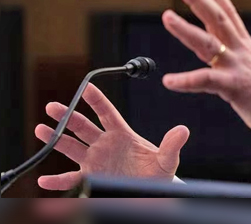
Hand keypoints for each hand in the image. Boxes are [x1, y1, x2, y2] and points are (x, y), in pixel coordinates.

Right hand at [34, 83, 189, 190]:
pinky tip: (44, 180)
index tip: (86, 86)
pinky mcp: (91, 178)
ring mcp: (95, 160)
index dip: (97, 100)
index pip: (107, 113)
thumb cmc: (159, 173)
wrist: (152, 191)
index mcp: (122, 134)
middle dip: (67, 116)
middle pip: (82, 126)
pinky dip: (57, 180)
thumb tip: (183, 130)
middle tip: (52, 107)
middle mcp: (105, 144)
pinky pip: (70, 179)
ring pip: (71, 147)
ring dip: (56, 139)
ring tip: (40, 129)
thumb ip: (172, 145)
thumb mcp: (167, 159)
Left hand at [161, 0, 250, 137]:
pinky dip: (185, 81)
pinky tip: (168, 81)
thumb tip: (215, 45)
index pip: (228, 13)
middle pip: (217, 18)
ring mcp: (237, 66)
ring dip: (186, 29)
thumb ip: (232, 53)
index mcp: (245, 45)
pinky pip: (206, 81)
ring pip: (208, 43)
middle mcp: (240, 50)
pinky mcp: (235, 86)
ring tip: (167, 16)